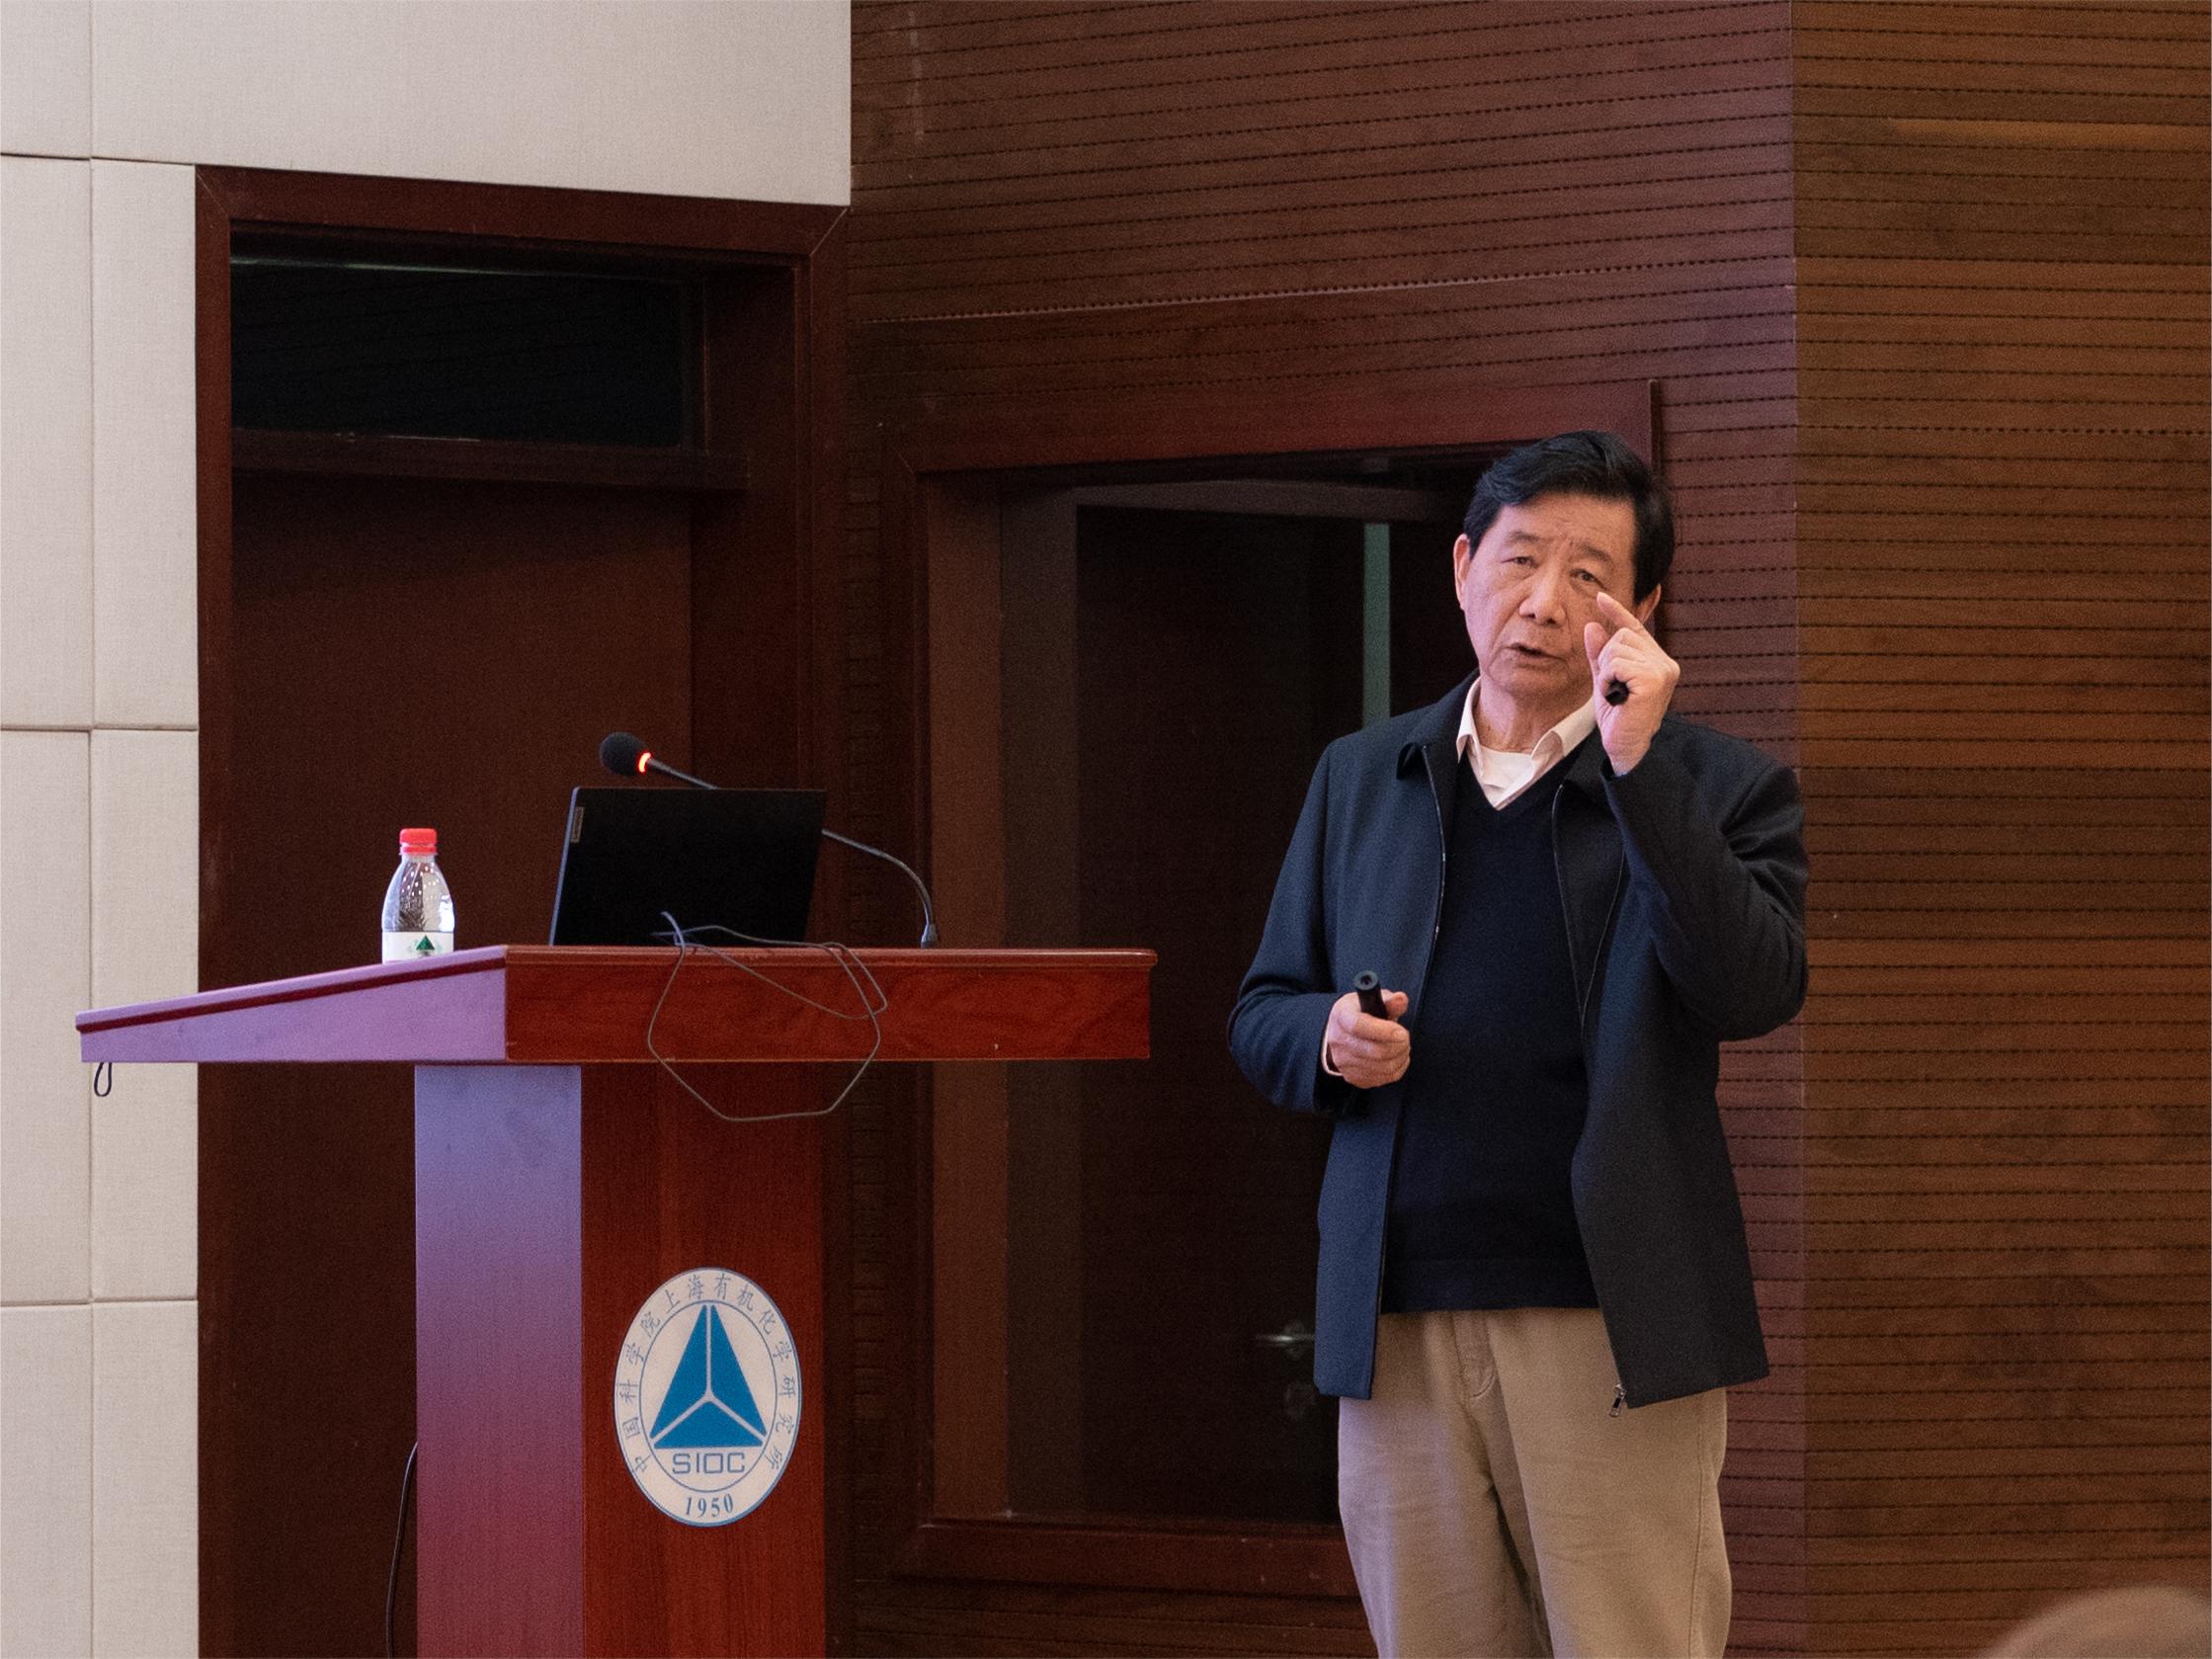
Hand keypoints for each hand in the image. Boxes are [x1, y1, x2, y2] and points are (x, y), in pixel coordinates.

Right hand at [1326, 988, 1409, 1088]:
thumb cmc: (1359, 1014)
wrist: (1341, 1033)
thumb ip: (1389, 1001)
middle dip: (1400, 1044)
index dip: (1384, 1031)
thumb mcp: (1372, 1000)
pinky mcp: (1354, 1077)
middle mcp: (1339, 1041)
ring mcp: (1345, 1062)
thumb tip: (1400, 1000)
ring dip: (1401, 1056)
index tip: (1401, 1032)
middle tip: (1404, 1036)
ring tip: (1402, 1045)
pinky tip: (1397, 1057)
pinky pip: (1385, 1077)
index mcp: (1342, 1017)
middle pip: (1376, 1051)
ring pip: (1384, 1067)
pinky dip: (1398, 1067)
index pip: (1359, 1027)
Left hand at [1585, 591, 1678, 771]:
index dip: (1617, 612)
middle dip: (1606, 660)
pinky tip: (1617, 696)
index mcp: (1657, 661)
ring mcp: (1662, 670)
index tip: (1601, 597)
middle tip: (1612, 687)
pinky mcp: (1653, 679)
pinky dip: (1608, 680)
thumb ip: (1600, 655)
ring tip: (1616, 694)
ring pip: (1616, 649)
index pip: (1634, 629)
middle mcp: (1665, 663)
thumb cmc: (1617, 717)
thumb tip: (1593, 625)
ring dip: (1606, 673)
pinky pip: (1616, 663)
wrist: (1625, 747)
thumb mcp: (1604, 680)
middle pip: (1620, 637)